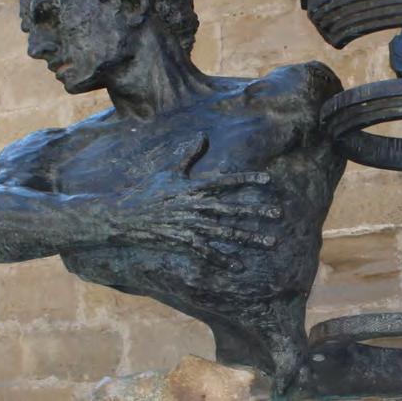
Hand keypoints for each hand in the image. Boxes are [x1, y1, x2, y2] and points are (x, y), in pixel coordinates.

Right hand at [111, 132, 282, 271]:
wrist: (123, 216)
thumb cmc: (147, 193)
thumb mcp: (169, 171)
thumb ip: (188, 155)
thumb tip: (202, 135)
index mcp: (193, 187)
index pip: (225, 182)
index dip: (247, 180)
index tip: (268, 180)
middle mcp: (194, 205)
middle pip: (231, 208)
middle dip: (256, 211)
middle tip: (279, 214)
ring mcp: (188, 224)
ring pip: (224, 231)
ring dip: (248, 237)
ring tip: (269, 242)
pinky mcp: (181, 241)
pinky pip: (205, 252)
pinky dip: (222, 259)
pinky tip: (239, 266)